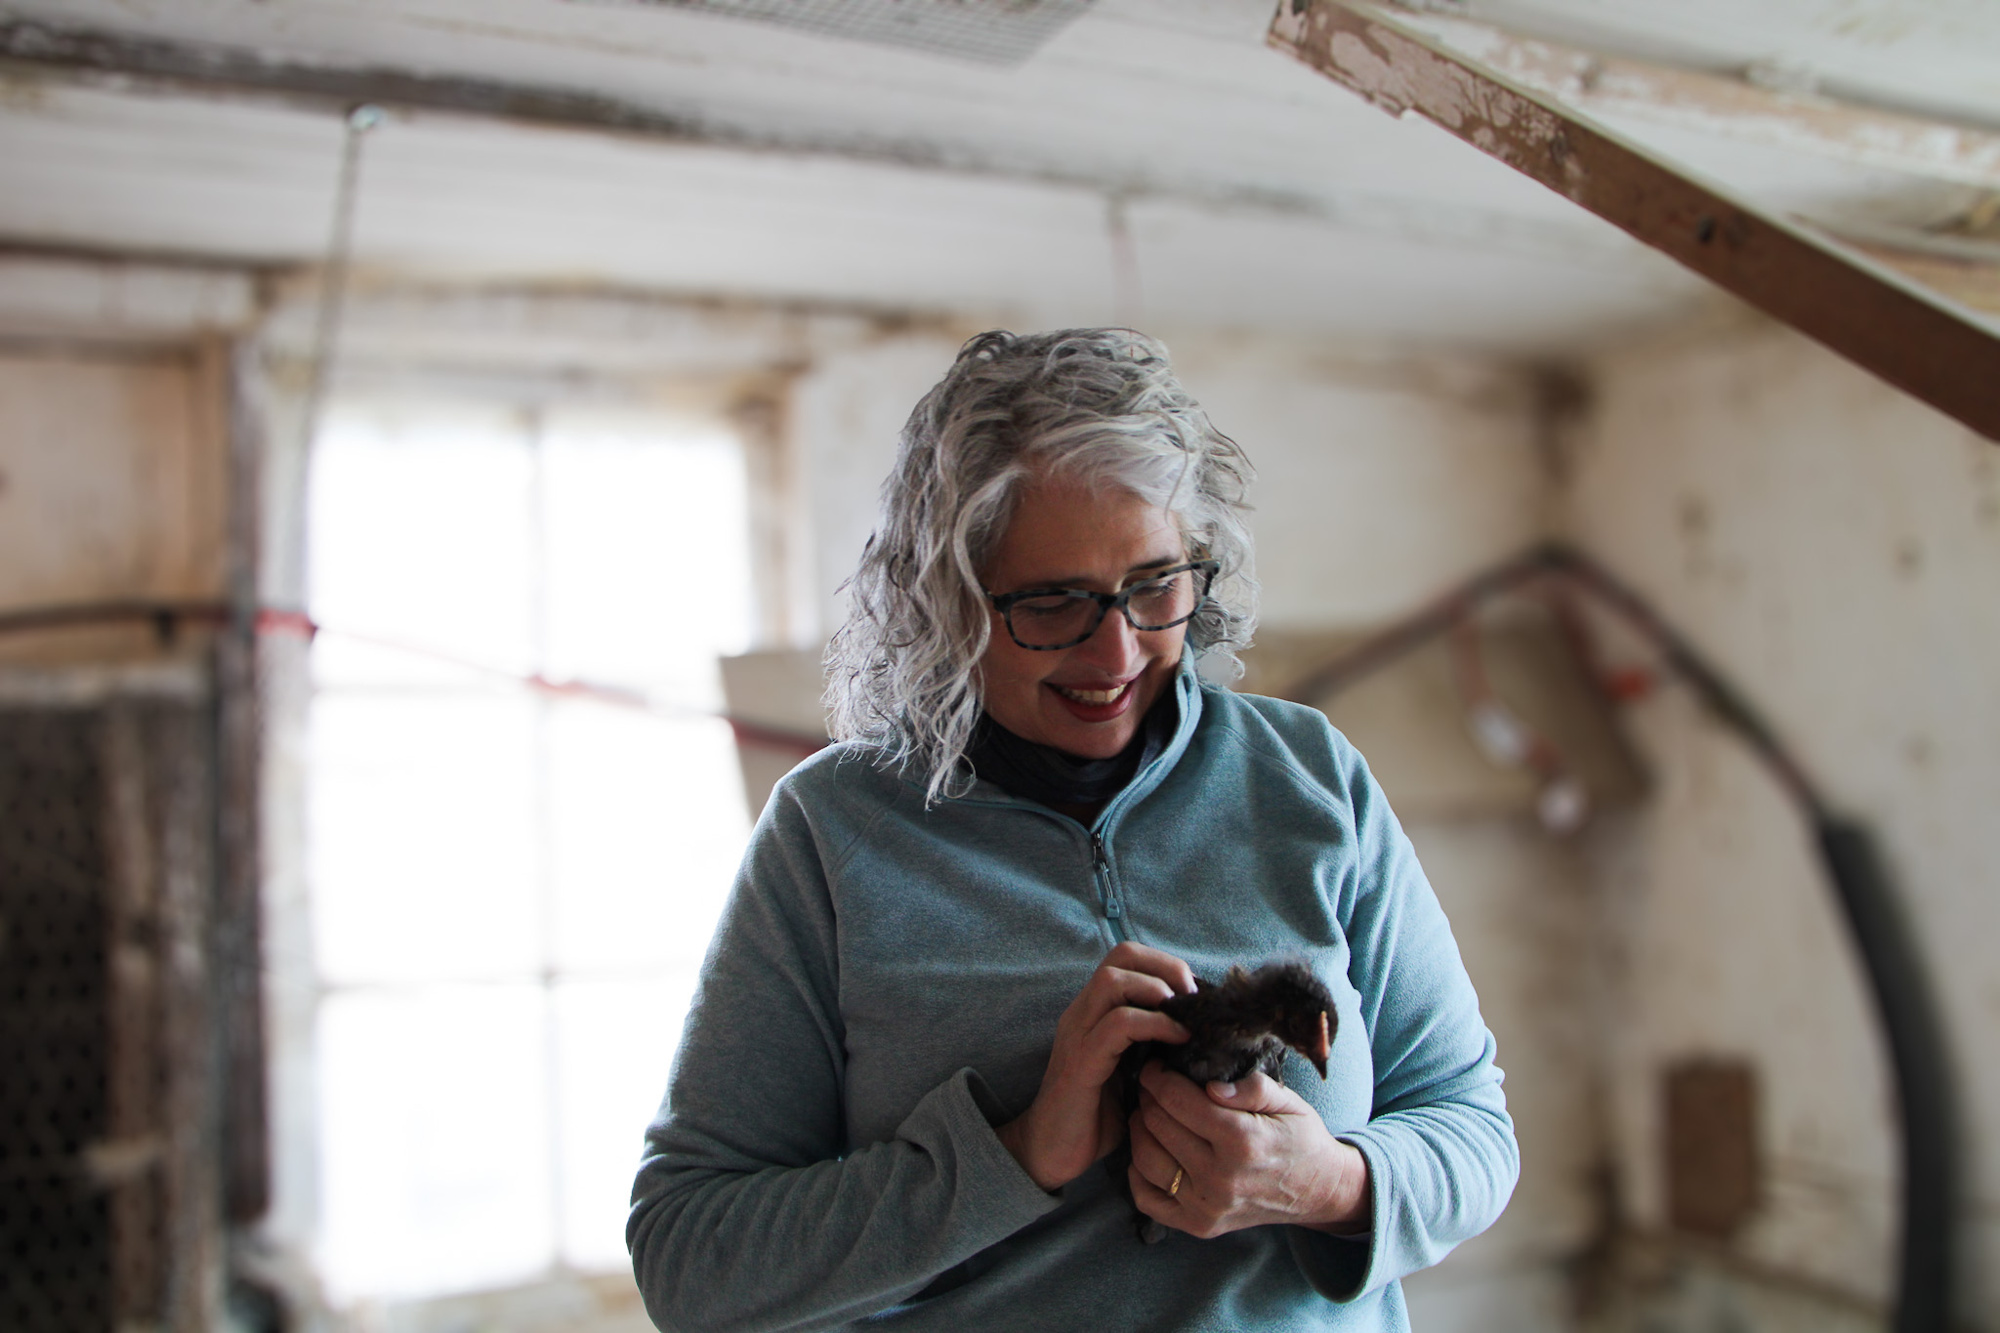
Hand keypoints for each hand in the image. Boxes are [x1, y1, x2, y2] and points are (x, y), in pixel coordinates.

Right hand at [995, 943, 1192, 1191]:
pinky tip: (1176, 1040)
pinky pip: (1118, 1025)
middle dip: (1167, 968)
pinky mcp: (1081, 1062)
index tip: (1194, 994)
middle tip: (1193, 1000)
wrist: (1051, 1153)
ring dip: (1159, 990)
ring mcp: (1078, 1034)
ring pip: (1114, 980)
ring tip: (1185, 1017)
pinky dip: (1154, 1024)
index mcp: (1093, 1011)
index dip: (1166, 964)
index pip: (1127, 956)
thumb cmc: (1094, 1116)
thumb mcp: (1129, 1072)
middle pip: (1122, 955)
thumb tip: (1198, 1033)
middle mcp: (1082, 1013)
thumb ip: (1151, 1046)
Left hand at [1127, 1064, 1370, 1237]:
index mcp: (1242, 1140)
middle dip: (1148, 1098)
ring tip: (1149, 1114)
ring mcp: (1208, 1206)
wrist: (1318, 1190)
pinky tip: (1150, 1150)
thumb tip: (1211, 1087)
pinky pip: (1148, 1198)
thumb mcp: (1288, 1101)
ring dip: (1140, 1130)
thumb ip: (1252, 1087)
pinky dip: (1138, 1172)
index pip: (1177, 1099)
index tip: (1156, 1067)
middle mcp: (1221, 1177)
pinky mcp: (1199, 1225)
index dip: (1158, 1077)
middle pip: (1158, 1125)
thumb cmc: (1300, 1138)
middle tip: (1152, 1087)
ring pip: (1146, 1159)